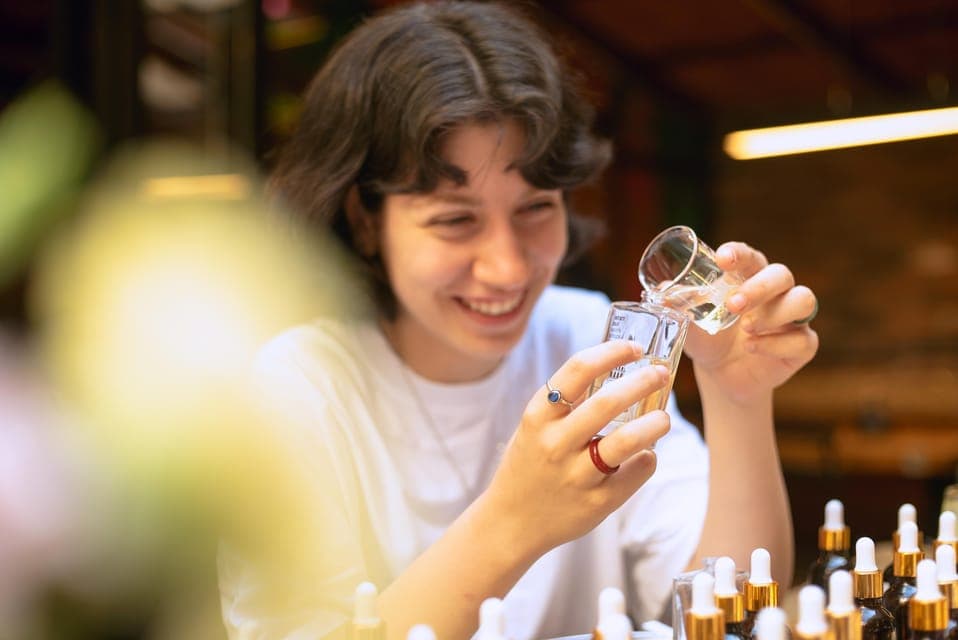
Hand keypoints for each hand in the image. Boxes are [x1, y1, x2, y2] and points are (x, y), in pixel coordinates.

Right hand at [480, 340, 670, 555]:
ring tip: (664, 418)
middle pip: (607, 402)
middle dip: (642, 381)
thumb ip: (566, 403)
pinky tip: (645, 454)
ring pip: (627, 442)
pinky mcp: (595, 504)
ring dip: (654, 424)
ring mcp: (575, 476)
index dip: (612, 352)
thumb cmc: (529, 464)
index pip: (578, 370)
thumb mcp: (534, 427)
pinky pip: (635, 473)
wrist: (510, 522)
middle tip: (660, 374)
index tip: (635, 348)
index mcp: (537, 417)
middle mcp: (554, 444)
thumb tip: (617, 369)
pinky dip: (647, 458)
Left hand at [682, 241, 818, 404]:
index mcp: (748, 277)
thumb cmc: (708, 338)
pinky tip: (752, 348)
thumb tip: (661, 290)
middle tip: (733, 305)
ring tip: (746, 328)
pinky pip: (803, 339)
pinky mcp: (802, 345)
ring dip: (775, 313)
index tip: (722, 259)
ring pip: (803, 300)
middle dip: (759, 287)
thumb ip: (679, 305)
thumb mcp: (689, 323)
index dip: (739, 254)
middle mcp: (776, 292)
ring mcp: (792, 318)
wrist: (721, 376)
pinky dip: (776, 344)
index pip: (750, 257)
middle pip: (781, 274)